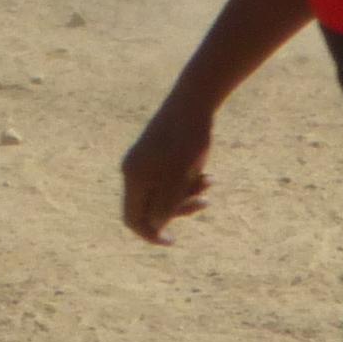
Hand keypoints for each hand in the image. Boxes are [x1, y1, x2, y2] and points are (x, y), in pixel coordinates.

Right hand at [119, 105, 215, 241]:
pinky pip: (170, 179)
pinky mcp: (159, 154)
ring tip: (210, 182)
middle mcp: (136, 170)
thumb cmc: (187, 139)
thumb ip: (166, 203)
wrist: (194, 101)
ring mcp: (146, 161)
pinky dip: (188, 181)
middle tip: (204, 202)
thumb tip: (155, 226)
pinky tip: (208, 175)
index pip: (132, 218)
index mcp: (134, 177)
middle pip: (151, 207)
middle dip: (179, 208)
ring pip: (164, 193)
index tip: (171, 240)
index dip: (150, 233)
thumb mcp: (179, 176)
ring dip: (187, 194)